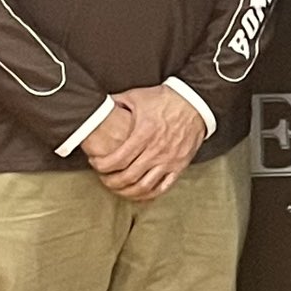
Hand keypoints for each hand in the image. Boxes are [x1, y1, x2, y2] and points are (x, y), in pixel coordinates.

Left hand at [87, 84, 206, 200]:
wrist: (195, 102)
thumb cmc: (166, 99)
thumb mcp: (138, 96)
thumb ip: (116, 102)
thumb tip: (97, 105)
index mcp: (144, 134)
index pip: (117, 160)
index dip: (102, 166)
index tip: (95, 163)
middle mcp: (156, 150)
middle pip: (128, 177)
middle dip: (110, 181)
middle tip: (103, 177)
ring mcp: (169, 160)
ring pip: (144, 187)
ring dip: (127, 191)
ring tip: (118, 187)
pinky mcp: (180, 165)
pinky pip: (163, 187)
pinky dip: (148, 194)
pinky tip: (139, 192)